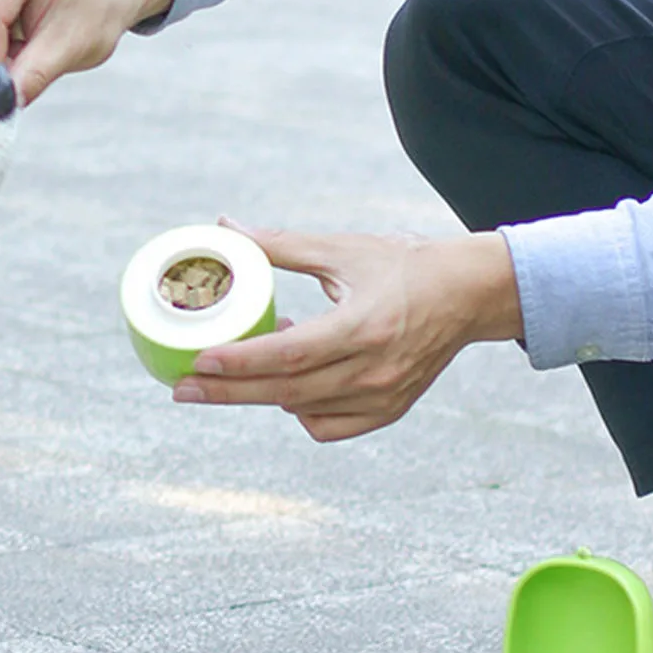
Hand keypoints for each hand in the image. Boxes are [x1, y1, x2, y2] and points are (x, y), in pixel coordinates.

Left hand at [173, 220, 523, 441]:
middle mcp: (374, 369)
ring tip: (234, 369)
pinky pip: (328, 426)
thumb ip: (282, 244)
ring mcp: (383, 396)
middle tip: (181, 388)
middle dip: (226, 392)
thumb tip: (226, 227)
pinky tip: (288, 384)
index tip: (197, 360)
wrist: (470, 294)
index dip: (238, 362)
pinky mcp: (389, 410)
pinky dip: (299, 411)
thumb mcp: (343, 248)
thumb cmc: (405, 264)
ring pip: (302, 410)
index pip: (287, 354)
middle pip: (284, 392)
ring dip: (261, 393)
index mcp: (363, 325)